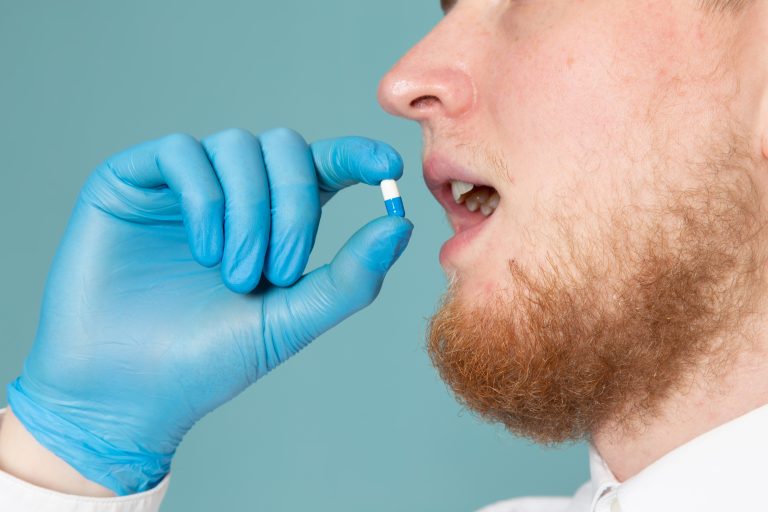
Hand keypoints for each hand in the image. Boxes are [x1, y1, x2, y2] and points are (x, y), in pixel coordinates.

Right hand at [6, 128, 412, 495]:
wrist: (127, 393)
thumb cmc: (210, 360)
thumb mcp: (292, 320)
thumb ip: (350, 277)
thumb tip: (401, 225)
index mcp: (274, 220)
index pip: (322, 167)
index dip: (355, 156)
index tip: (386, 168)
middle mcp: (232, 194)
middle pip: (284, 148)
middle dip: (294, 206)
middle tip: (281, 271)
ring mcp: (182, 185)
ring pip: (237, 146)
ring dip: (248, 210)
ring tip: (235, 275)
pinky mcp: (132, 181)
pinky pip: (181, 153)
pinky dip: (205, 197)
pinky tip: (203, 249)